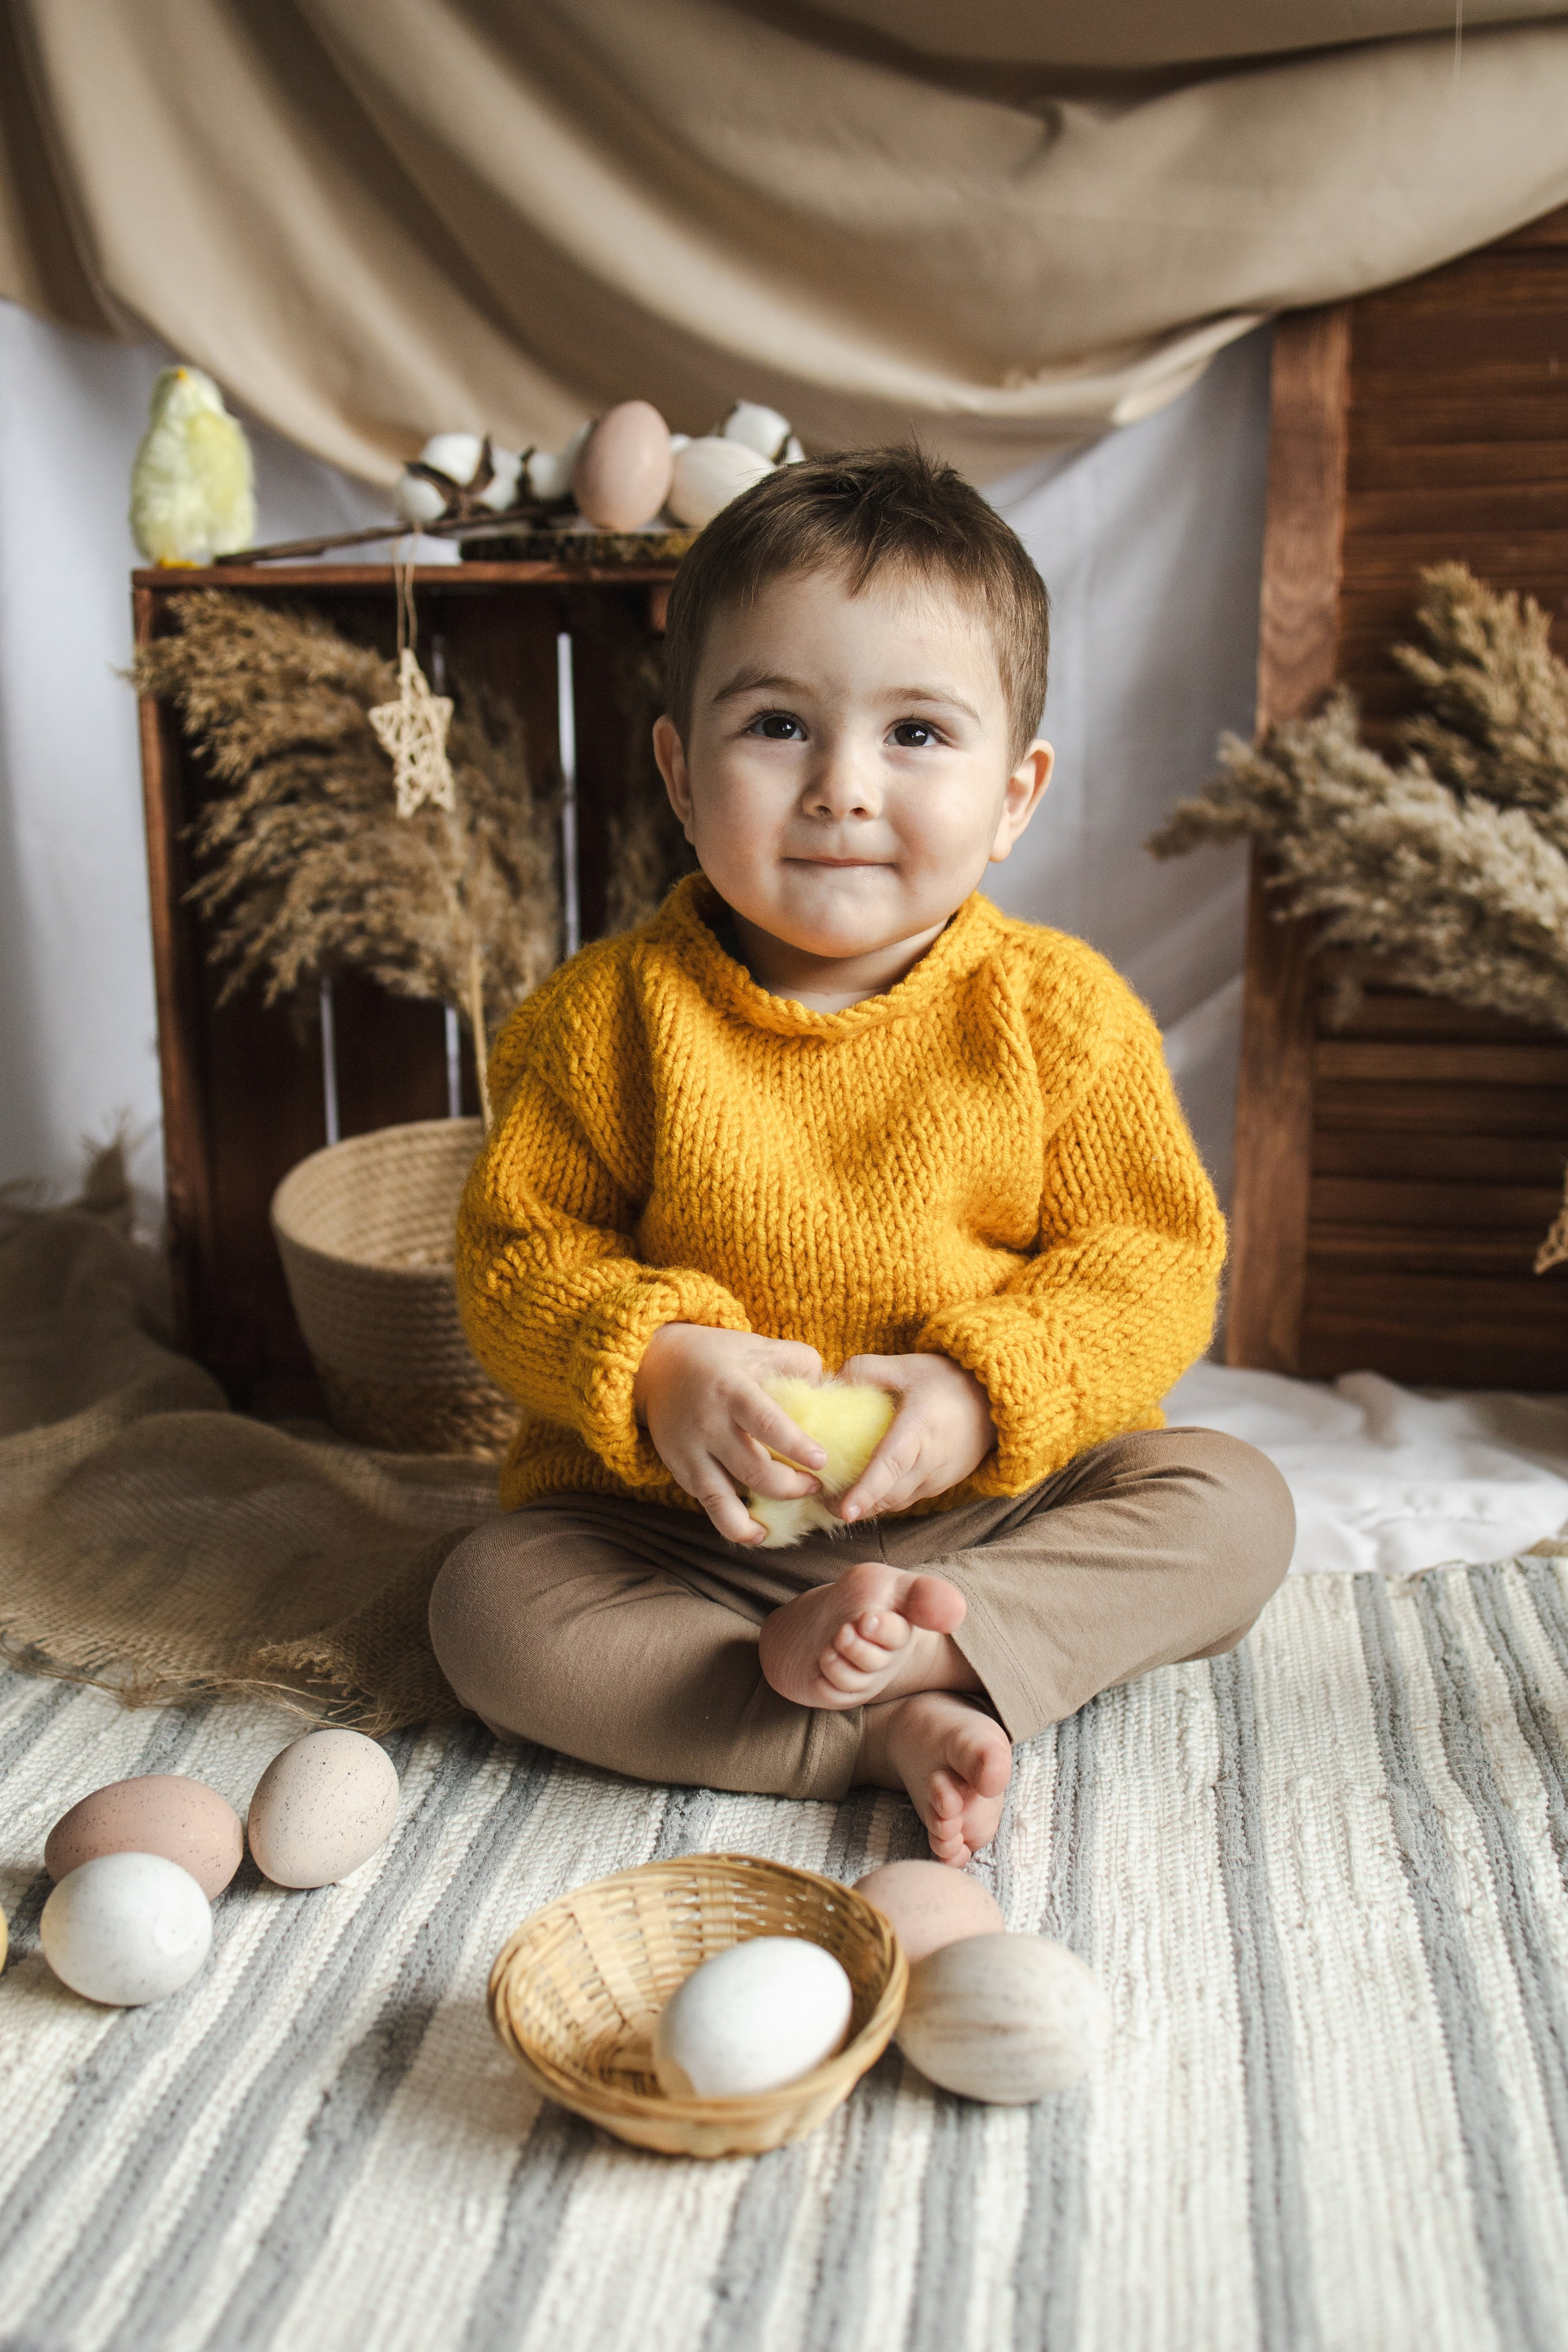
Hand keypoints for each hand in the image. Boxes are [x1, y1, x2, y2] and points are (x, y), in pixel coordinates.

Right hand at [632, 1325, 826, 1543]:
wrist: (656, 1367)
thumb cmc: (718, 1356)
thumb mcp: (757, 1346)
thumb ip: (797, 1362)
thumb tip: (829, 1391)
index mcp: (732, 1391)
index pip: (766, 1423)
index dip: (795, 1445)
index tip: (822, 1461)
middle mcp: (709, 1425)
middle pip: (753, 1470)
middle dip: (790, 1486)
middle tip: (815, 1486)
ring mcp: (691, 1453)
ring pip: (723, 1501)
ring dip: (756, 1521)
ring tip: (781, 1525)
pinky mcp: (681, 1471)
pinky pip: (709, 1505)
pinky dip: (732, 1524)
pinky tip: (756, 1531)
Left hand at [833, 1353, 995, 1522]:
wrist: (993, 1403)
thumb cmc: (948, 1382)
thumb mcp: (907, 1367)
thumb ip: (866, 1370)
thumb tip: (831, 1382)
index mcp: (920, 1430)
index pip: (891, 1465)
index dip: (867, 1490)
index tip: (845, 1511)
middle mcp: (930, 1462)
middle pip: (888, 1495)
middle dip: (854, 1505)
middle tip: (818, 1500)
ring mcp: (936, 1479)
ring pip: (895, 1502)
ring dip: (867, 1506)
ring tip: (831, 1499)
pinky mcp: (938, 1487)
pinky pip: (905, 1499)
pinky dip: (882, 1501)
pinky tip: (862, 1493)